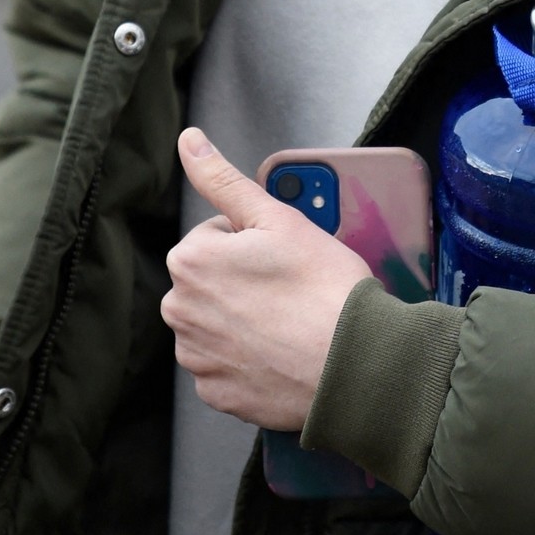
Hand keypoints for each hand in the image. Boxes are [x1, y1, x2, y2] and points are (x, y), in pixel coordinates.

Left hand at [160, 129, 373, 429]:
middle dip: (243, 280)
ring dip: (243, 319)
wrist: (353, 363)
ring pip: (217, 322)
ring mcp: (196, 356)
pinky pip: (225, 364)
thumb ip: (224, 179)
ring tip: (288, 321)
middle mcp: (180, 311)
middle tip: (290, 288)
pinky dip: (248, 358)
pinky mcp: (216, 393)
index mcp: (191, 261)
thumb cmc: (323, 287)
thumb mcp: (278, 217)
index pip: (217, 236)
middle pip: (212, 280)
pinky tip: (280, 352)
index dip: (256, 242)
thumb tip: (189, 141)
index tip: (284, 258)